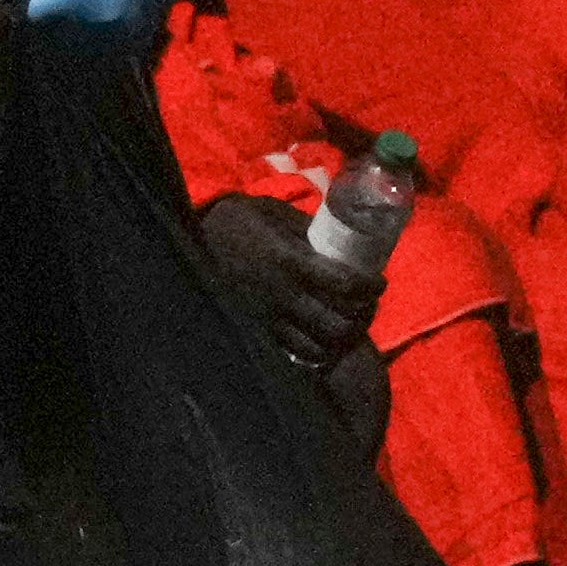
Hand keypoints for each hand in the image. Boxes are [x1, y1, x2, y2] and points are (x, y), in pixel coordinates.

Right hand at [195, 195, 375, 369]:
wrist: (188, 243)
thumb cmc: (234, 222)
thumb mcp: (272, 213)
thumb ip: (305, 229)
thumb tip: (340, 241)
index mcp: (291, 261)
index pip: (346, 284)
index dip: (371, 288)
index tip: (379, 283)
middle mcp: (285, 295)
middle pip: (340, 322)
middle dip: (362, 317)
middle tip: (368, 306)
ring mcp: (271, 318)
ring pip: (321, 343)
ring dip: (342, 337)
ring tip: (348, 324)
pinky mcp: (258, 331)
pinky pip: (297, 352)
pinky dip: (317, 350)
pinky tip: (322, 339)